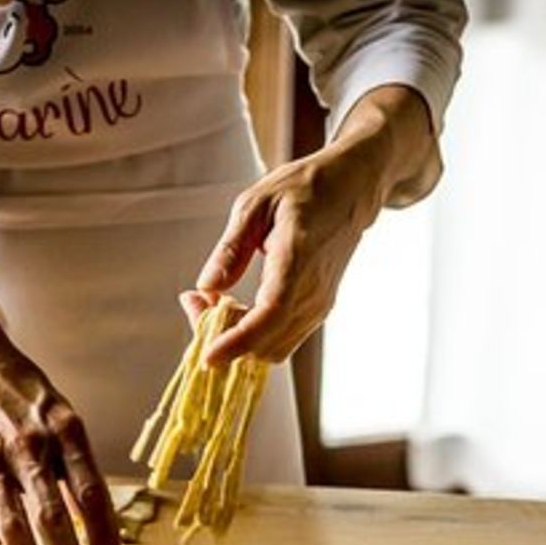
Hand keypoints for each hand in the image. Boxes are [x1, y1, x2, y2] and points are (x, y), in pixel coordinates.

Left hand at [188, 85, 440, 363]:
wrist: (351, 189)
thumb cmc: (304, 188)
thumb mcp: (255, 204)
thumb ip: (231, 249)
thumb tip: (206, 286)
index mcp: (297, 260)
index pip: (270, 315)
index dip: (238, 342)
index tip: (208, 356)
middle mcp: (314, 291)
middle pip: (265, 342)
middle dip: (223, 336)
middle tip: (194, 301)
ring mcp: (319, 305)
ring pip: (272, 348)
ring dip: (237, 337)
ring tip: (211, 301)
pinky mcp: (318, 310)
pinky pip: (281, 338)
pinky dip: (253, 333)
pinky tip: (234, 304)